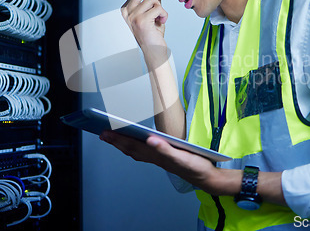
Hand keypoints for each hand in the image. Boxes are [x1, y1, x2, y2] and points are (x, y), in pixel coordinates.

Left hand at [100, 130, 231, 195]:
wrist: (206, 177)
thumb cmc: (195, 166)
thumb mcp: (181, 156)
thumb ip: (165, 148)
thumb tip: (149, 139)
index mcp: (156, 155)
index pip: (133, 145)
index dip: (119, 138)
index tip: (105, 132)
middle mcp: (155, 157)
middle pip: (131, 148)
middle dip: (116, 140)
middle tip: (102, 133)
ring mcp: (159, 159)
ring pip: (136, 151)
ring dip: (123, 144)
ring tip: (113, 137)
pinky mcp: (165, 158)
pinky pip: (145, 153)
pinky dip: (136, 148)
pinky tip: (135, 144)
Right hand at [121, 0, 168, 48]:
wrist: (154, 51)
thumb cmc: (153, 34)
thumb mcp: (152, 13)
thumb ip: (153, 0)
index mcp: (126, 8)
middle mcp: (126, 11)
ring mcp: (132, 16)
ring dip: (161, 8)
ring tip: (160, 18)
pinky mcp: (141, 21)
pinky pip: (158, 8)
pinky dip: (164, 15)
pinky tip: (161, 22)